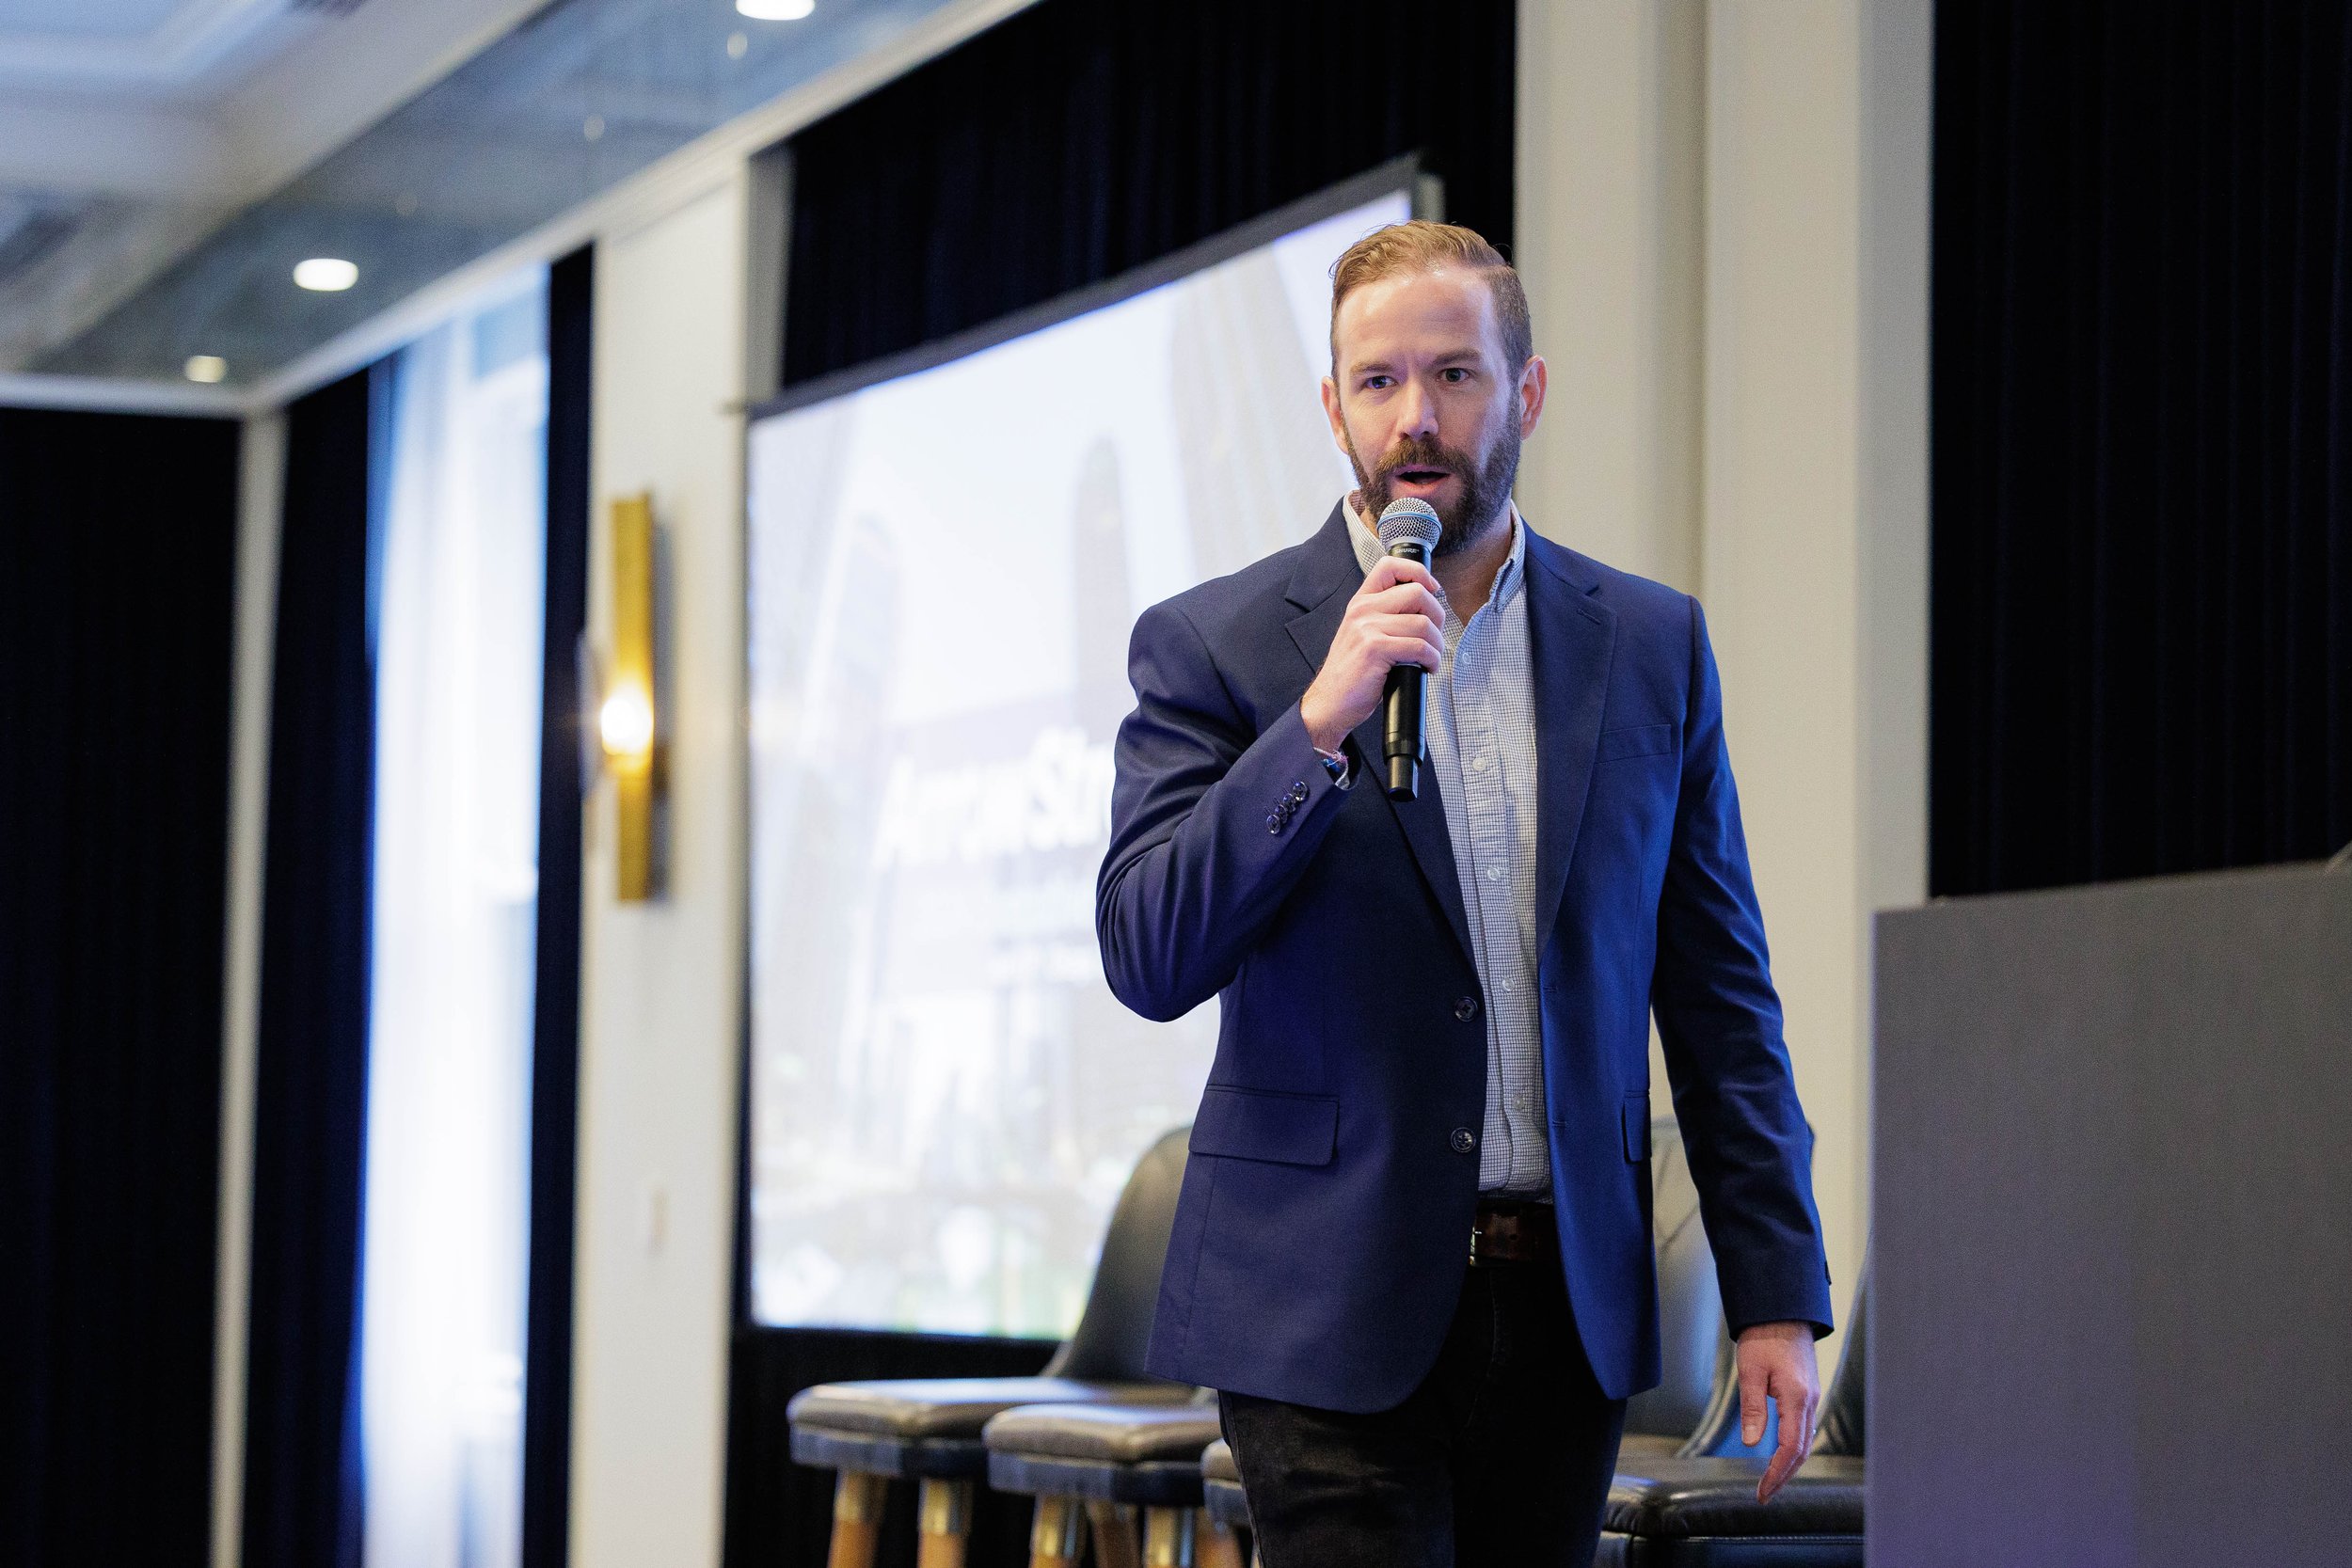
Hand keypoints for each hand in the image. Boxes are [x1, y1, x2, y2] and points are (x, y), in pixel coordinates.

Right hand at [1299, 555, 1445, 752]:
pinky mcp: (1375, 649)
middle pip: (1418, 593)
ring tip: (1431, 658)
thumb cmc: (1351, 674)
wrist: (1329, 703)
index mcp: (1360, 602)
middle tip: (1435, 636)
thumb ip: (1385, 617)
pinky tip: (1427, 668)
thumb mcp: (1362, 635)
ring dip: (1437, 644)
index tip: (1433, 589)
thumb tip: (1425, 609)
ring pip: (1423, 623)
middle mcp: (1362, 610)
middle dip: (1437, 615)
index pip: (1390, 566)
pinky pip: (1419, 646)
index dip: (1418, 573)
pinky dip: (1432, 659)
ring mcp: (1367, 628)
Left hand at [1735, 1320, 1820, 1502]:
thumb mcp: (1750, 1371)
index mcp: (1796, 1397)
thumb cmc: (1763, 1337)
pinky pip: (1805, 1426)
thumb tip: (1753, 1443)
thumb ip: (1753, 1408)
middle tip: (1766, 1493)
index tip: (1762, 1491)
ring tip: (1772, 1480)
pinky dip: (1795, 1446)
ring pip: (1806, 1440)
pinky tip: (1782, 1453)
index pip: (1790, 1448)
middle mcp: (1810, 1400)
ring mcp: (1812, 1396)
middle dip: (1784, 1475)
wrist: (1782, 1311)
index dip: (1776, 1473)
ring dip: (1791, 1463)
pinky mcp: (1808, 1391)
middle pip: (1802, 1450)